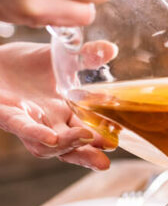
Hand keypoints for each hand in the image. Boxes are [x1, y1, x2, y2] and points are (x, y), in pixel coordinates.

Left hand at [0, 42, 112, 169]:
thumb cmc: (26, 65)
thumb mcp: (61, 58)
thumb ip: (85, 56)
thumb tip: (111, 49)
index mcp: (65, 113)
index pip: (88, 132)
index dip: (102, 138)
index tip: (118, 138)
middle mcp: (48, 123)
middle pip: (71, 147)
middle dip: (88, 155)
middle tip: (106, 156)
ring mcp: (27, 122)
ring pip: (47, 147)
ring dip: (67, 145)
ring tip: (85, 137)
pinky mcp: (4, 114)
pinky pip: (21, 128)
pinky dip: (37, 134)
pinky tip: (51, 137)